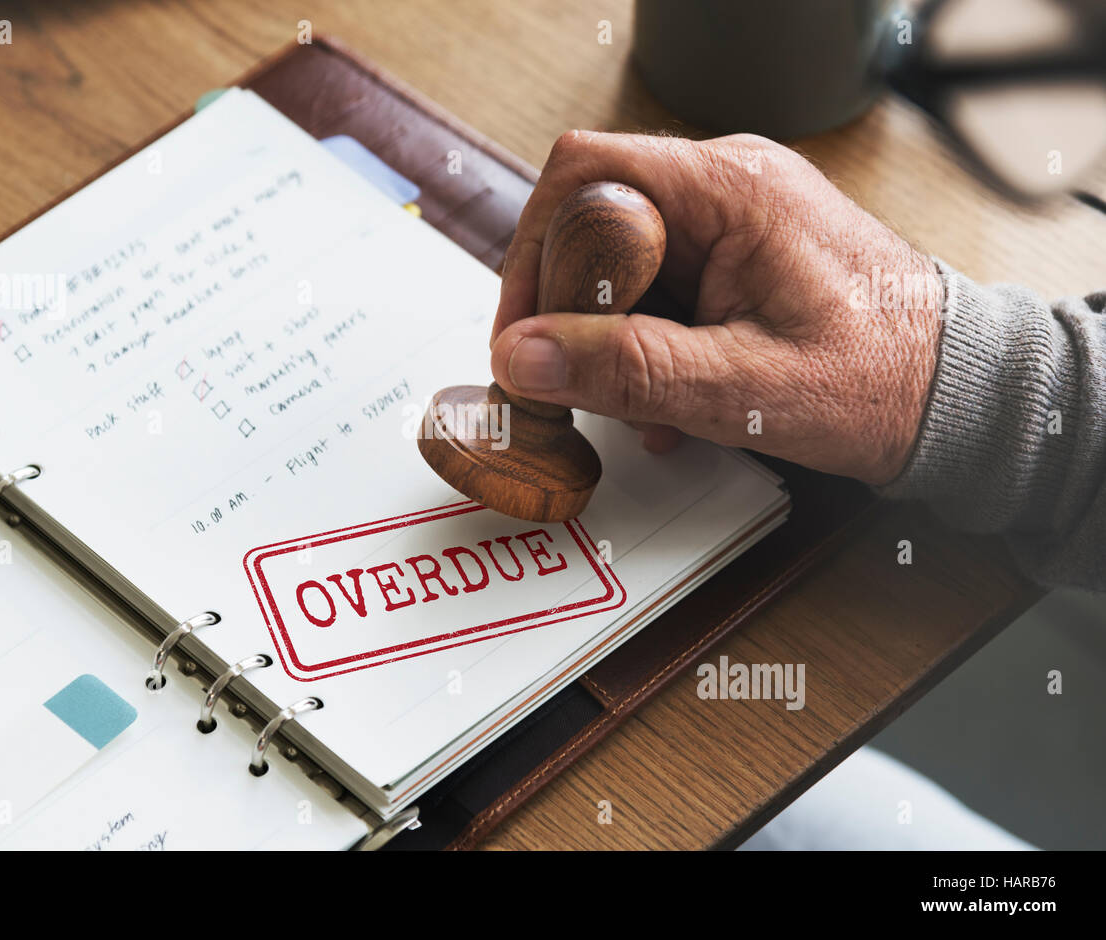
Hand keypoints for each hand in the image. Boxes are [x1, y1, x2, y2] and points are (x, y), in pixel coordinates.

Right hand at [490, 131, 943, 485]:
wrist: (955, 394)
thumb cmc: (880, 381)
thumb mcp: (740, 390)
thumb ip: (625, 370)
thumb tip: (523, 356)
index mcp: (731, 190)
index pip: (584, 177)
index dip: (534, 254)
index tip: (524, 334)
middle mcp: (727, 186)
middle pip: (592, 221)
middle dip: (571, 311)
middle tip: (576, 381)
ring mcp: (731, 218)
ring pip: (618, 263)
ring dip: (610, 339)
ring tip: (643, 404)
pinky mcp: (735, 253)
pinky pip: (656, 285)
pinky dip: (643, 343)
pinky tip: (667, 398)